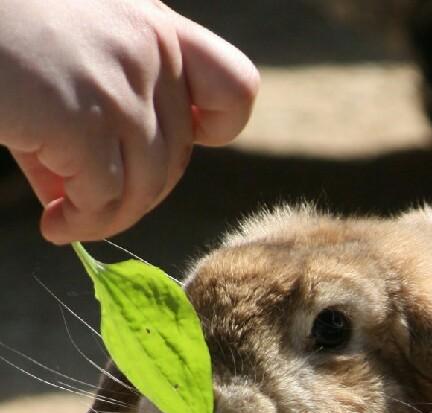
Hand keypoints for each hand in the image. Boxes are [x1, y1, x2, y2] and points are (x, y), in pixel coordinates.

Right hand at [0, 0, 258, 242]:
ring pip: (146, 188)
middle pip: (178, 158)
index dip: (215, 130)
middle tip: (88, 202)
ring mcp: (122, 86)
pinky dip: (84, 225)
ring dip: (108, 217)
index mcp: (154, 26)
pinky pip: (105, 200)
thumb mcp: (62, 55)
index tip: (181, 149)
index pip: (234, 87)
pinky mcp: (84, 119)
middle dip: (137, 192)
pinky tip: (55, 225)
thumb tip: (89, 201)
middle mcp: (151, 52)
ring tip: (68, 220)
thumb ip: (96, 117)